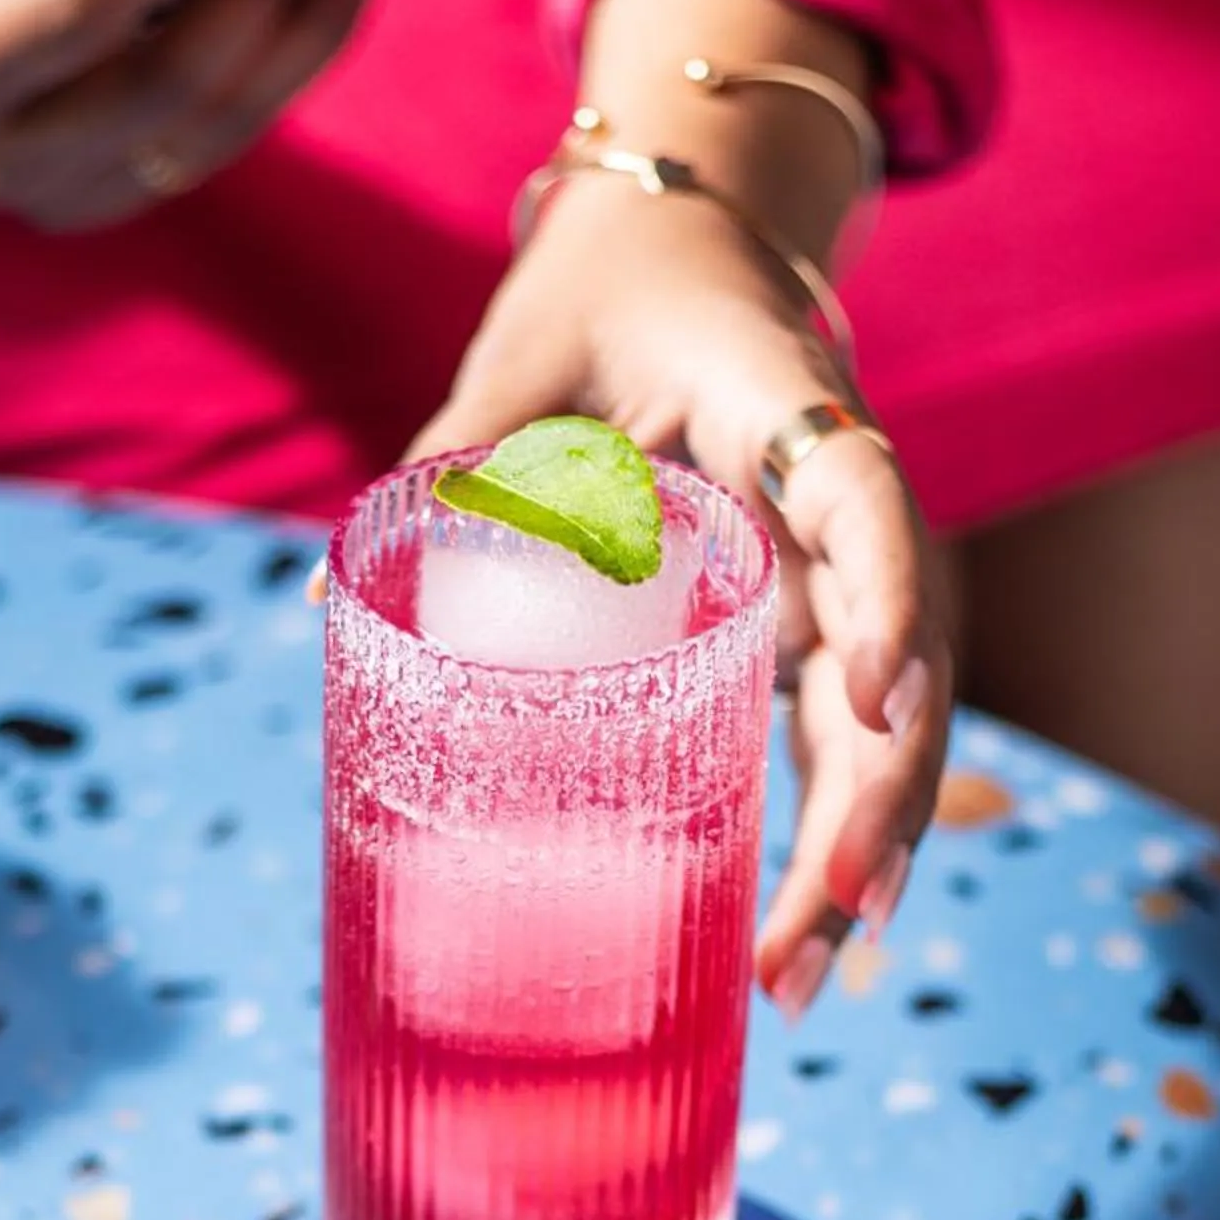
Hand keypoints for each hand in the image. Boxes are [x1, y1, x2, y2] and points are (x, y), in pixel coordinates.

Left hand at [408, 0, 952, 1014]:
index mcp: (791, 409)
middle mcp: (838, 505)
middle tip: (810, 941)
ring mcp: (833, 570)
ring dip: (853, 854)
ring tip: (794, 985)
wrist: (678, 235)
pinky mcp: (805, 615)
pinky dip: (819, 830)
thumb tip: (324, 598)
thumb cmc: (597, 291)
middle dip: (867, 811)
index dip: (879, 603)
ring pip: (878, 726)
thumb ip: (452, 461)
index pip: (863, 506)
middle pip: (895, 668)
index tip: (868, 703)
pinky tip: (795, 938)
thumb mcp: (519, 359)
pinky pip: (829, 733)